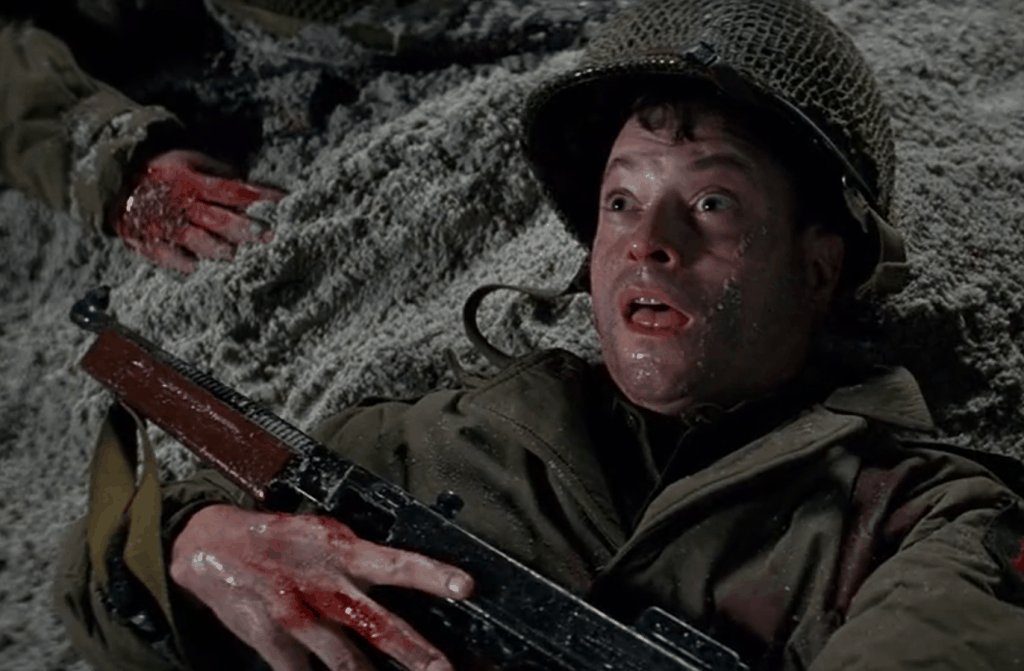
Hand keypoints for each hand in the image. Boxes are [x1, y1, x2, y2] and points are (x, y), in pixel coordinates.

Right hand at [113, 150, 283, 272]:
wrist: (113, 176)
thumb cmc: (164, 171)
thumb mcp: (191, 162)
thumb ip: (219, 174)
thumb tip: (249, 184)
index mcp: (194, 181)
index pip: (233, 190)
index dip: (258, 195)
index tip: (283, 202)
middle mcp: (182, 202)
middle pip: (218, 217)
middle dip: (244, 228)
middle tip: (267, 237)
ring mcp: (164, 222)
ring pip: (195, 238)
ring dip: (217, 248)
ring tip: (235, 257)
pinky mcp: (146, 238)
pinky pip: (163, 253)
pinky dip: (179, 261)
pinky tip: (196, 269)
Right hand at [169, 504, 472, 670]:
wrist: (210, 544)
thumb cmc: (277, 536)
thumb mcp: (324, 531)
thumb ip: (358, 556)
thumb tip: (397, 572)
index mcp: (342, 553)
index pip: (396, 563)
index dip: (431, 575)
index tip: (465, 586)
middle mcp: (324, 586)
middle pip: (378, 625)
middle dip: (414, 651)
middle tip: (444, 670)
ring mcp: (297, 616)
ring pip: (343, 658)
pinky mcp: (271, 640)